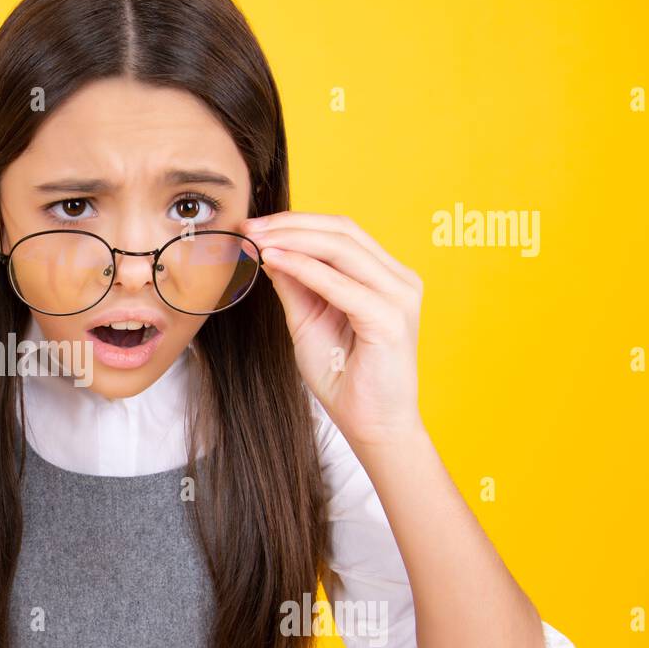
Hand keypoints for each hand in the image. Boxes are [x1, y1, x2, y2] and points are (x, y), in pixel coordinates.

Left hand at [242, 212, 424, 447]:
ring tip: (257, 239)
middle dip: (290, 224)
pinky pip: (341, 284)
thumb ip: (296, 286)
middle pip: (343, 231)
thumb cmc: (344, 378)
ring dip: (293, 239)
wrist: (370, 425)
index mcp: (385, 277)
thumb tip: (270, 250)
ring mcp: (399, 297)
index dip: (295, 222)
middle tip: (249, 226)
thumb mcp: (309, 322)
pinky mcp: (390, 319)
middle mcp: (398, 280)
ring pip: (342, 248)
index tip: (253, 225)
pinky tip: (274, 262)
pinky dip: (304, 268)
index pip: (341, 233)